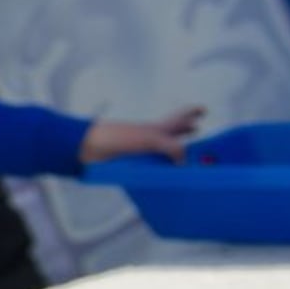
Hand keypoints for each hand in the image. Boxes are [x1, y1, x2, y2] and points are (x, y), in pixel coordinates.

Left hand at [81, 107, 202, 165]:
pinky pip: (150, 170)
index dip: (192, 113)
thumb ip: (172, 148)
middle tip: (197, 128)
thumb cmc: (116, 137)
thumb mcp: (151, 139)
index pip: (180, 117)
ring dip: (173, 157)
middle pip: (173, 133)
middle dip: (185, 131)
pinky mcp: (132, 166)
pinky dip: (158, 173)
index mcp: (159, 128)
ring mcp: (142, 152)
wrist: (86, 149)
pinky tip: (161, 177)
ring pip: (162, 153)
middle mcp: (152, 139)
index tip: (203, 110)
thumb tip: (183, 163)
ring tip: (184, 159)